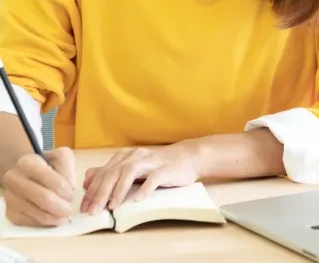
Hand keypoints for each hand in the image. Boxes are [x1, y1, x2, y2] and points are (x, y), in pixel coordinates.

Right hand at [1, 148, 76, 226]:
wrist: (26, 174)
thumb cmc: (47, 165)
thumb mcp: (61, 158)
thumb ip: (68, 170)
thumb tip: (70, 189)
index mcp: (28, 163)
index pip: (53, 181)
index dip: (67, 191)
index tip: (72, 195)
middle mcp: (14, 180)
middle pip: (45, 199)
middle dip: (62, 207)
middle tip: (70, 210)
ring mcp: (10, 197)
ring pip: (38, 214)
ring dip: (55, 217)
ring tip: (63, 216)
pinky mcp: (10, 213)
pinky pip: (30, 222)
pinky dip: (44, 222)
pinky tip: (51, 217)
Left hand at [80, 145, 201, 213]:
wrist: (187, 157)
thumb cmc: (158, 166)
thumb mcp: (132, 167)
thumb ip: (110, 172)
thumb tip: (86, 180)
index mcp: (125, 156)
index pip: (103, 173)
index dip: (92, 190)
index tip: (84, 207)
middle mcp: (135, 156)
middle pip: (114, 172)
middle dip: (101, 192)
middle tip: (93, 211)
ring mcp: (151, 161)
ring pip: (130, 172)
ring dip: (118, 190)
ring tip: (111, 207)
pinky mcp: (166, 169)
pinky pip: (153, 178)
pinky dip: (144, 188)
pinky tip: (137, 200)